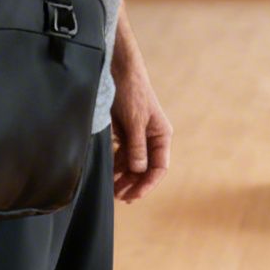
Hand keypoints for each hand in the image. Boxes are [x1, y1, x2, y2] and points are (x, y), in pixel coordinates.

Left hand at [111, 58, 171, 202]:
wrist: (119, 71)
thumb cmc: (133, 93)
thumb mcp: (135, 122)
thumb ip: (137, 147)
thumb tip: (138, 170)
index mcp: (161, 136)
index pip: (159, 168)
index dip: (147, 184)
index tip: (133, 196)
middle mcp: (151, 138)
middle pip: (145, 169)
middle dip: (133, 183)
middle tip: (119, 197)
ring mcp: (137, 136)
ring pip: (132, 164)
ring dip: (123, 177)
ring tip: (111, 190)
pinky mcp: (124, 133)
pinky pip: (122, 155)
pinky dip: (116, 165)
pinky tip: (109, 174)